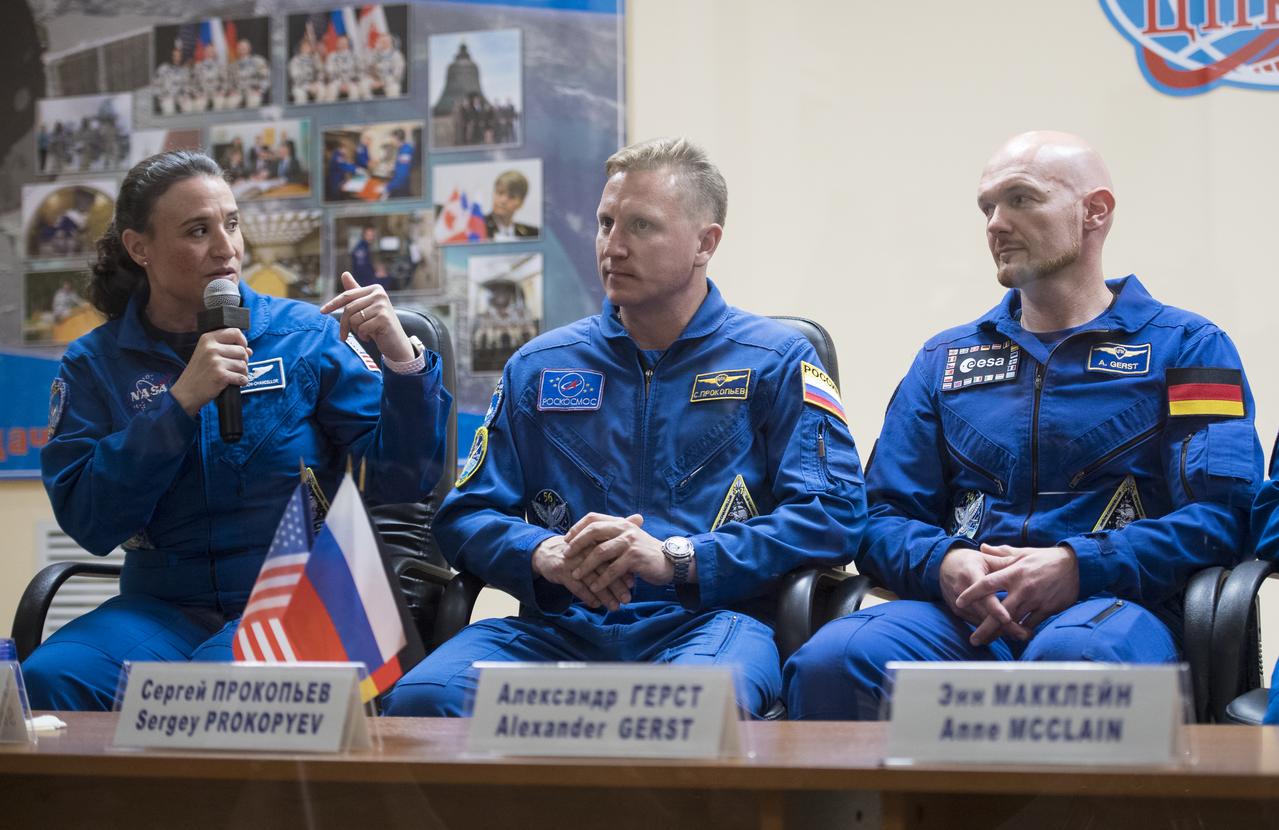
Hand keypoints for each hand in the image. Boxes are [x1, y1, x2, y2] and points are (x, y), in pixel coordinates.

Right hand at [169, 328, 251, 416]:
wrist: (186, 392)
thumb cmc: (199, 373)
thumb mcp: (208, 355)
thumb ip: (228, 349)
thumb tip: (249, 350)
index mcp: (208, 339)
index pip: (235, 332)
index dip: (243, 341)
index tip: (241, 349)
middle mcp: (211, 348)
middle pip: (242, 350)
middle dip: (243, 360)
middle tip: (234, 367)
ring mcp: (215, 361)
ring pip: (243, 364)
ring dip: (242, 372)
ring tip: (232, 375)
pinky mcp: (220, 375)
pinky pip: (242, 377)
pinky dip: (241, 381)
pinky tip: (233, 382)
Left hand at [319, 271, 412, 362]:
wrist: (396, 342)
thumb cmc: (379, 324)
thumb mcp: (366, 307)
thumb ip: (356, 292)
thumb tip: (344, 274)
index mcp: (375, 289)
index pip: (348, 295)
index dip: (333, 304)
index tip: (322, 311)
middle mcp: (380, 294)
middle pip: (349, 308)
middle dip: (344, 324)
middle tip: (344, 335)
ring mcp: (382, 306)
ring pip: (354, 319)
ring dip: (356, 330)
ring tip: (364, 332)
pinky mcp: (384, 318)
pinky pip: (362, 328)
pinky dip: (363, 335)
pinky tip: (370, 336)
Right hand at [530, 535, 630, 609]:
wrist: (546, 551)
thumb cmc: (576, 548)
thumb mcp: (593, 540)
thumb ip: (616, 535)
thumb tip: (640, 518)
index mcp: (594, 540)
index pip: (612, 556)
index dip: (622, 570)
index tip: (632, 584)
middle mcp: (584, 550)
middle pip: (603, 568)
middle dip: (616, 585)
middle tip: (627, 599)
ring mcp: (572, 561)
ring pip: (591, 580)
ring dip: (604, 595)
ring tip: (615, 607)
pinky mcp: (561, 570)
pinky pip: (576, 586)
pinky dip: (587, 596)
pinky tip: (596, 605)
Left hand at [565, 513, 678, 601]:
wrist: (670, 562)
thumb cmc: (645, 553)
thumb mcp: (628, 539)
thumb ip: (611, 537)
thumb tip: (586, 538)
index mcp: (621, 522)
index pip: (593, 517)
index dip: (577, 528)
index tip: (566, 540)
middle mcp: (625, 528)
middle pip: (593, 531)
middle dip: (576, 545)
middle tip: (565, 556)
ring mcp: (630, 542)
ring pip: (600, 552)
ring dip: (586, 565)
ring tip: (575, 575)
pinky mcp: (635, 558)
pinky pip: (613, 569)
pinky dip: (602, 580)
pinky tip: (594, 587)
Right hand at [939, 545, 1027, 644]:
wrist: (943, 565)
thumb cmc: (969, 561)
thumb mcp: (986, 558)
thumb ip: (1005, 562)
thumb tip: (1025, 563)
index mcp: (971, 575)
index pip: (984, 595)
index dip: (995, 609)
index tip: (1008, 619)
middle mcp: (962, 591)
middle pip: (984, 614)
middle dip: (1005, 627)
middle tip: (1025, 634)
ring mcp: (958, 604)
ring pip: (980, 622)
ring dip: (1000, 631)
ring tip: (1021, 635)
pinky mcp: (958, 612)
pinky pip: (976, 623)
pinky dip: (990, 630)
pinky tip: (1006, 633)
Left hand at [955, 544, 1079, 645]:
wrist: (1076, 565)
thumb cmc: (1045, 559)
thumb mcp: (1022, 553)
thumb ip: (1001, 554)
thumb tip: (983, 547)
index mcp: (1013, 572)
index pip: (987, 584)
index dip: (972, 593)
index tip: (959, 602)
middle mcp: (1022, 588)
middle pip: (998, 611)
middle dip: (985, 628)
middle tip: (973, 639)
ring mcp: (1035, 600)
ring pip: (1014, 621)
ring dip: (1000, 633)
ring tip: (989, 641)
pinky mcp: (1047, 609)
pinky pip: (1031, 625)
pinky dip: (1021, 631)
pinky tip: (1013, 637)